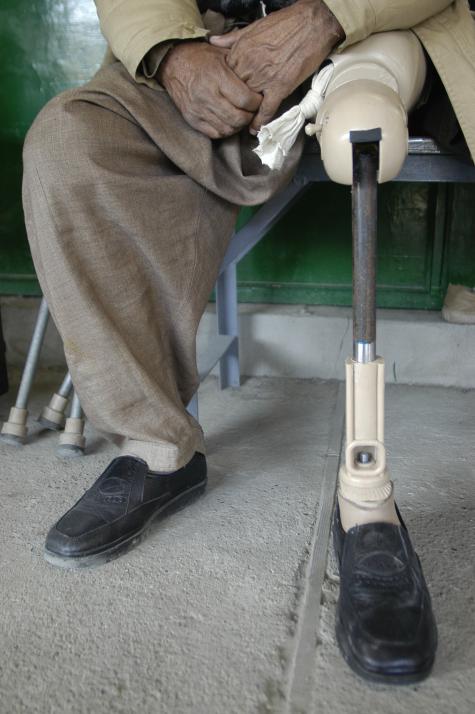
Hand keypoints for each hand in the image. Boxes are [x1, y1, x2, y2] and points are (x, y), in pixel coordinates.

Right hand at [157, 42, 261, 138]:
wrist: (172, 64)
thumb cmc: (201, 58)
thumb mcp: (222, 53)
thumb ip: (240, 65)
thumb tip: (260, 77)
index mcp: (217, 76)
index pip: (245, 99)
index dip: (257, 103)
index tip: (259, 100)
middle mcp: (207, 95)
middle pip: (238, 118)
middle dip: (249, 117)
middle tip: (252, 111)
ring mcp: (198, 109)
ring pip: (228, 128)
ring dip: (238, 126)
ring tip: (241, 116)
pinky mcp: (192, 119)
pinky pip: (215, 134)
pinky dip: (225, 131)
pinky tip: (229, 122)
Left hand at [210, 0, 343, 132]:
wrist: (312, 24)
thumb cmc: (286, 23)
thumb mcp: (253, 26)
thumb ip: (232, 37)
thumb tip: (214, 42)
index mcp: (241, 51)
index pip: (225, 76)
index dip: (225, 86)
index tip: (225, 93)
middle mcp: (250, 66)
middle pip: (234, 91)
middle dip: (233, 101)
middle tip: (232, 110)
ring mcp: (264, 78)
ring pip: (248, 102)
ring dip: (245, 113)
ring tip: (241, 122)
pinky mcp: (280, 87)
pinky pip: (266, 109)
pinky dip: (260, 121)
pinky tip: (255, 129)